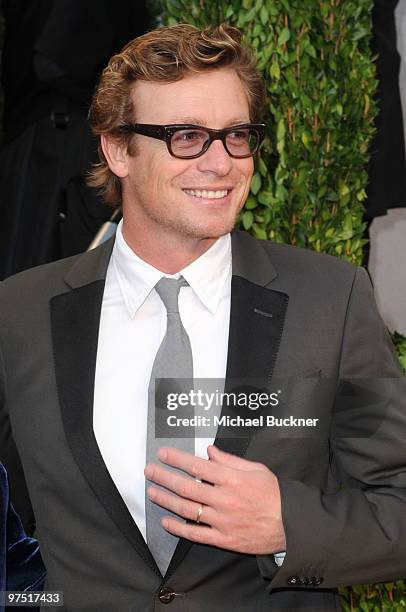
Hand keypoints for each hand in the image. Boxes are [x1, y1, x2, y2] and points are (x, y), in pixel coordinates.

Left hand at [144, 445, 285, 554]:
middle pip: (187, 487)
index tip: (163, 454)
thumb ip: (230, 460)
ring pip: (187, 509)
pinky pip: (196, 534)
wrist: (290, 525)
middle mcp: (224, 499)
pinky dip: (179, 528)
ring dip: (166, 500)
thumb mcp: (256, 469)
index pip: (198, 466)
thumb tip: (209, 451)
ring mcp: (222, 520)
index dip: (177, 459)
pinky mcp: (223, 539)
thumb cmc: (275, 494)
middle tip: (150, 470)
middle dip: (165, 477)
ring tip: (152, 492)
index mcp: (232, 479)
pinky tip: (166, 521)